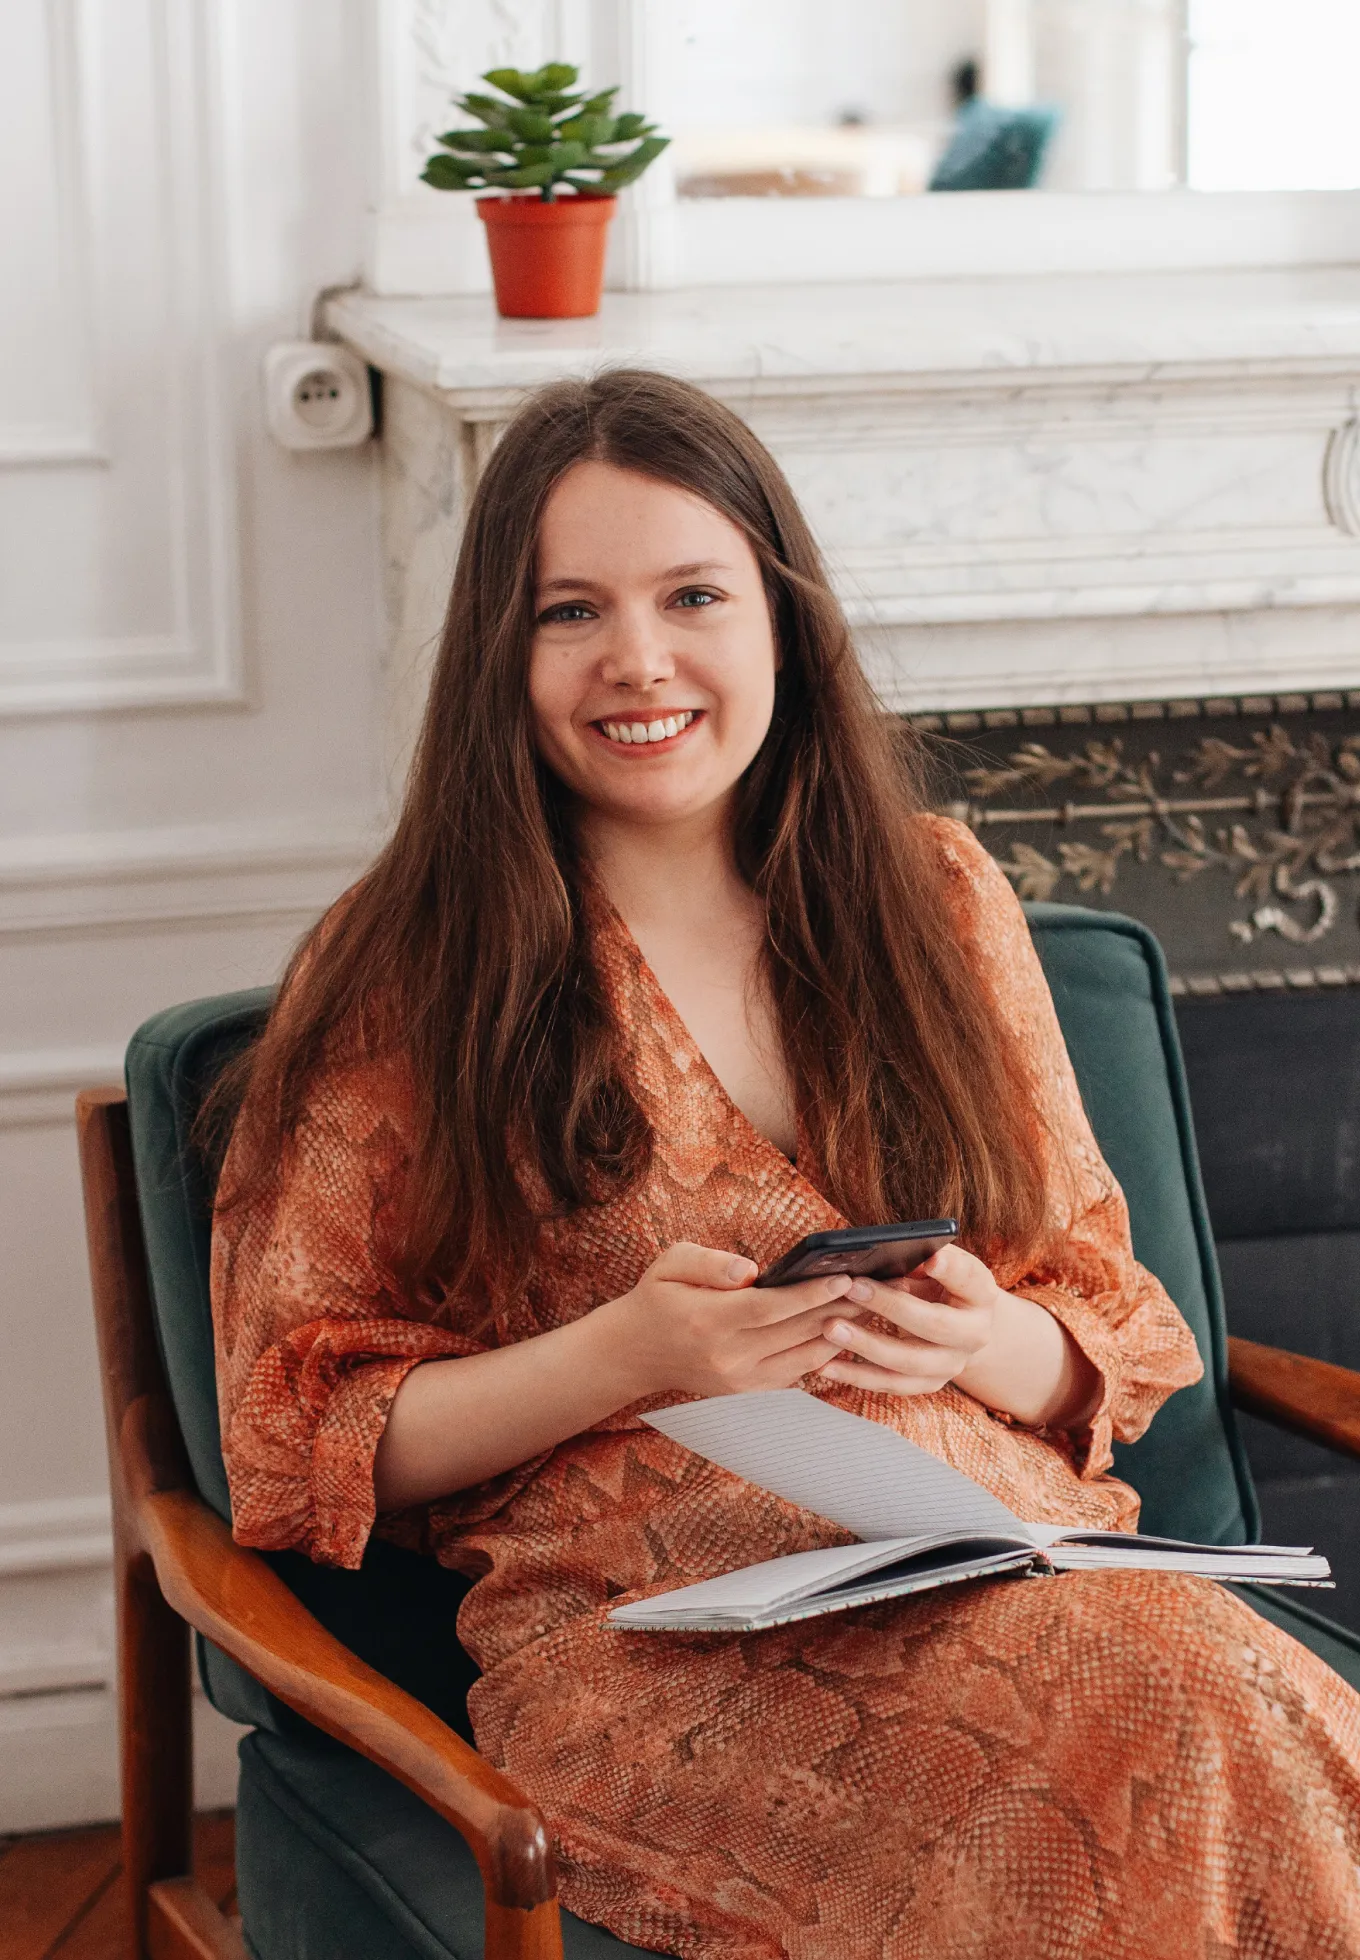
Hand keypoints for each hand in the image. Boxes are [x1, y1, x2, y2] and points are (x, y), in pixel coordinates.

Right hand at [596, 1241, 865, 1399]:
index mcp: (709, 1322)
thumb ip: (710, 1262)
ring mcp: (741, 1381)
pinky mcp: (750, 1392)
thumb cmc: (657, 1298)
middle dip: (843, 1308)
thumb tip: (750, 1271)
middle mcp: (728, 1357)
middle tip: (882, 1287)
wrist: (635, 1353)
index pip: (770, 1308)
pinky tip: (849, 1330)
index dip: (810, 1294)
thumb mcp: (670, 1264)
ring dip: (843, 1331)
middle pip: (797, 1333)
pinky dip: (825, 1352)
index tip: (845, 1277)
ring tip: (876, 1306)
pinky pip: (798, 1373)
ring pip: (806, 1357)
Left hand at [817, 1243, 1000, 1396]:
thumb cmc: (939, 1286)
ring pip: (908, 1362)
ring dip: (866, 1345)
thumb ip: (917, 1261)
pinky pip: (890, 1384)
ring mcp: (952, 1365)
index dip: (951, 1268)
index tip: (931, 1258)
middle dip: (890, 1305)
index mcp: (980, 1294)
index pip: (969, 1278)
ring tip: (830, 1327)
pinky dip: (856, 1376)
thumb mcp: (937, 1268)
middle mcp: (974, 1334)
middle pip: (934, 1324)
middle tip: (852, 1287)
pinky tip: (825, 1366)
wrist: (961, 1329)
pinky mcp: (928, 1384)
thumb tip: (877, 1256)